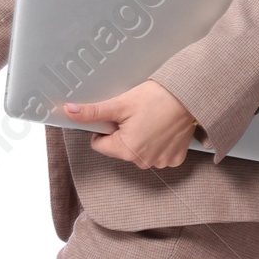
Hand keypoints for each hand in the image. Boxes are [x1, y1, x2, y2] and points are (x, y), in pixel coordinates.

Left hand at [60, 80, 198, 169]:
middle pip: (120, 149)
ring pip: (138, 152)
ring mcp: (160, 162)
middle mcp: (142, 162)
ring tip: (151, 120)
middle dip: (123, 133)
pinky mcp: (174, 159)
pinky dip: (158, 143)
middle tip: (136, 116)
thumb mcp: (120, 104)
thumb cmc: (156, 98)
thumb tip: (68, 111)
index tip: (118, 116)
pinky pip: (157, 153)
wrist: (189, 96)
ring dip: (141, 138)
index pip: (100, 144)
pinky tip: (163, 128)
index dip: (105, 129)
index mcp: (126, 150)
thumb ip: (93, 112)